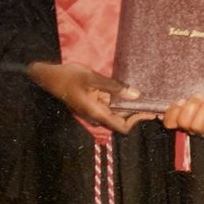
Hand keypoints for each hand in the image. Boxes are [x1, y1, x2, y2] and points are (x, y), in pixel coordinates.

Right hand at [26, 61, 154, 133]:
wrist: (49, 76)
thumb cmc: (68, 77)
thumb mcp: (92, 78)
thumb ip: (115, 87)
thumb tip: (137, 96)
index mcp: (97, 113)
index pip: (122, 127)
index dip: (137, 121)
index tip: (150, 110)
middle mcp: (97, 115)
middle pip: (122, 120)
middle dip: (137, 112)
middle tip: (154, 101)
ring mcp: (95, 109)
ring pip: (117, 111)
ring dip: (130, 105)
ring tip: (147, 93)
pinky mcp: (94, 102)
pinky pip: (111, 104)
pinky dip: (122, 99)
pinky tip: (131, 89)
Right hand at [162, 94, 203, 137]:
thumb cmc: (203, 97)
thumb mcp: (190, 94)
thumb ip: (181, 96)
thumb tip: (162, 92)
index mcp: (180, 120)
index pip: (169, 122)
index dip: (173, 113)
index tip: (180, 100)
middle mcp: (190, 128)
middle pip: (183, 123)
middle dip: (191, 107)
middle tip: (198, 95)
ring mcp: (203, 131)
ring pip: (197, 125)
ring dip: (203, 108)